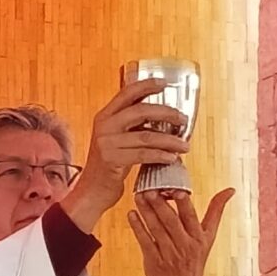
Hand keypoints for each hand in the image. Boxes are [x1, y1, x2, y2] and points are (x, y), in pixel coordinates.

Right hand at [61, 78, 189, 232]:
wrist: (91, 191)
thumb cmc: (108, 166)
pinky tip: (172, 158)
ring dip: (170, 141)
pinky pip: (143, 154)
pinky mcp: (112, 160)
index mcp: (104, 116)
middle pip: (141, 111)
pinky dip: (161, 155)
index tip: (165, 83)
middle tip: (183, 120)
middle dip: (167, 113)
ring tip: (184, 146)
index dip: (147, 85)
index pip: (127, 93)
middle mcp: (104, 126)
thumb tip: (160, 116)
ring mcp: (106, 143)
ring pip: (147, 136)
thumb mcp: (114, 140)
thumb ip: (130, 126)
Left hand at [127, 189, 234, 275]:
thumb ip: (216, 212)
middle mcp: (184, 245)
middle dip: (160, 205)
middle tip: (149, 189)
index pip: (191, 217)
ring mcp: (168, 254)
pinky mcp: (153, 261)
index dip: (184, 204)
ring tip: (138, 196)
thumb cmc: (195, 261)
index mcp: (199, 238)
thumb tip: (230, 190)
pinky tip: (131, 214)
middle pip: (171, 221)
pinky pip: (144, 241)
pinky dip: (137, 227)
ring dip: (146, 212)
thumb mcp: (209, 237)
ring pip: (156, 229)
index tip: (177, 190)